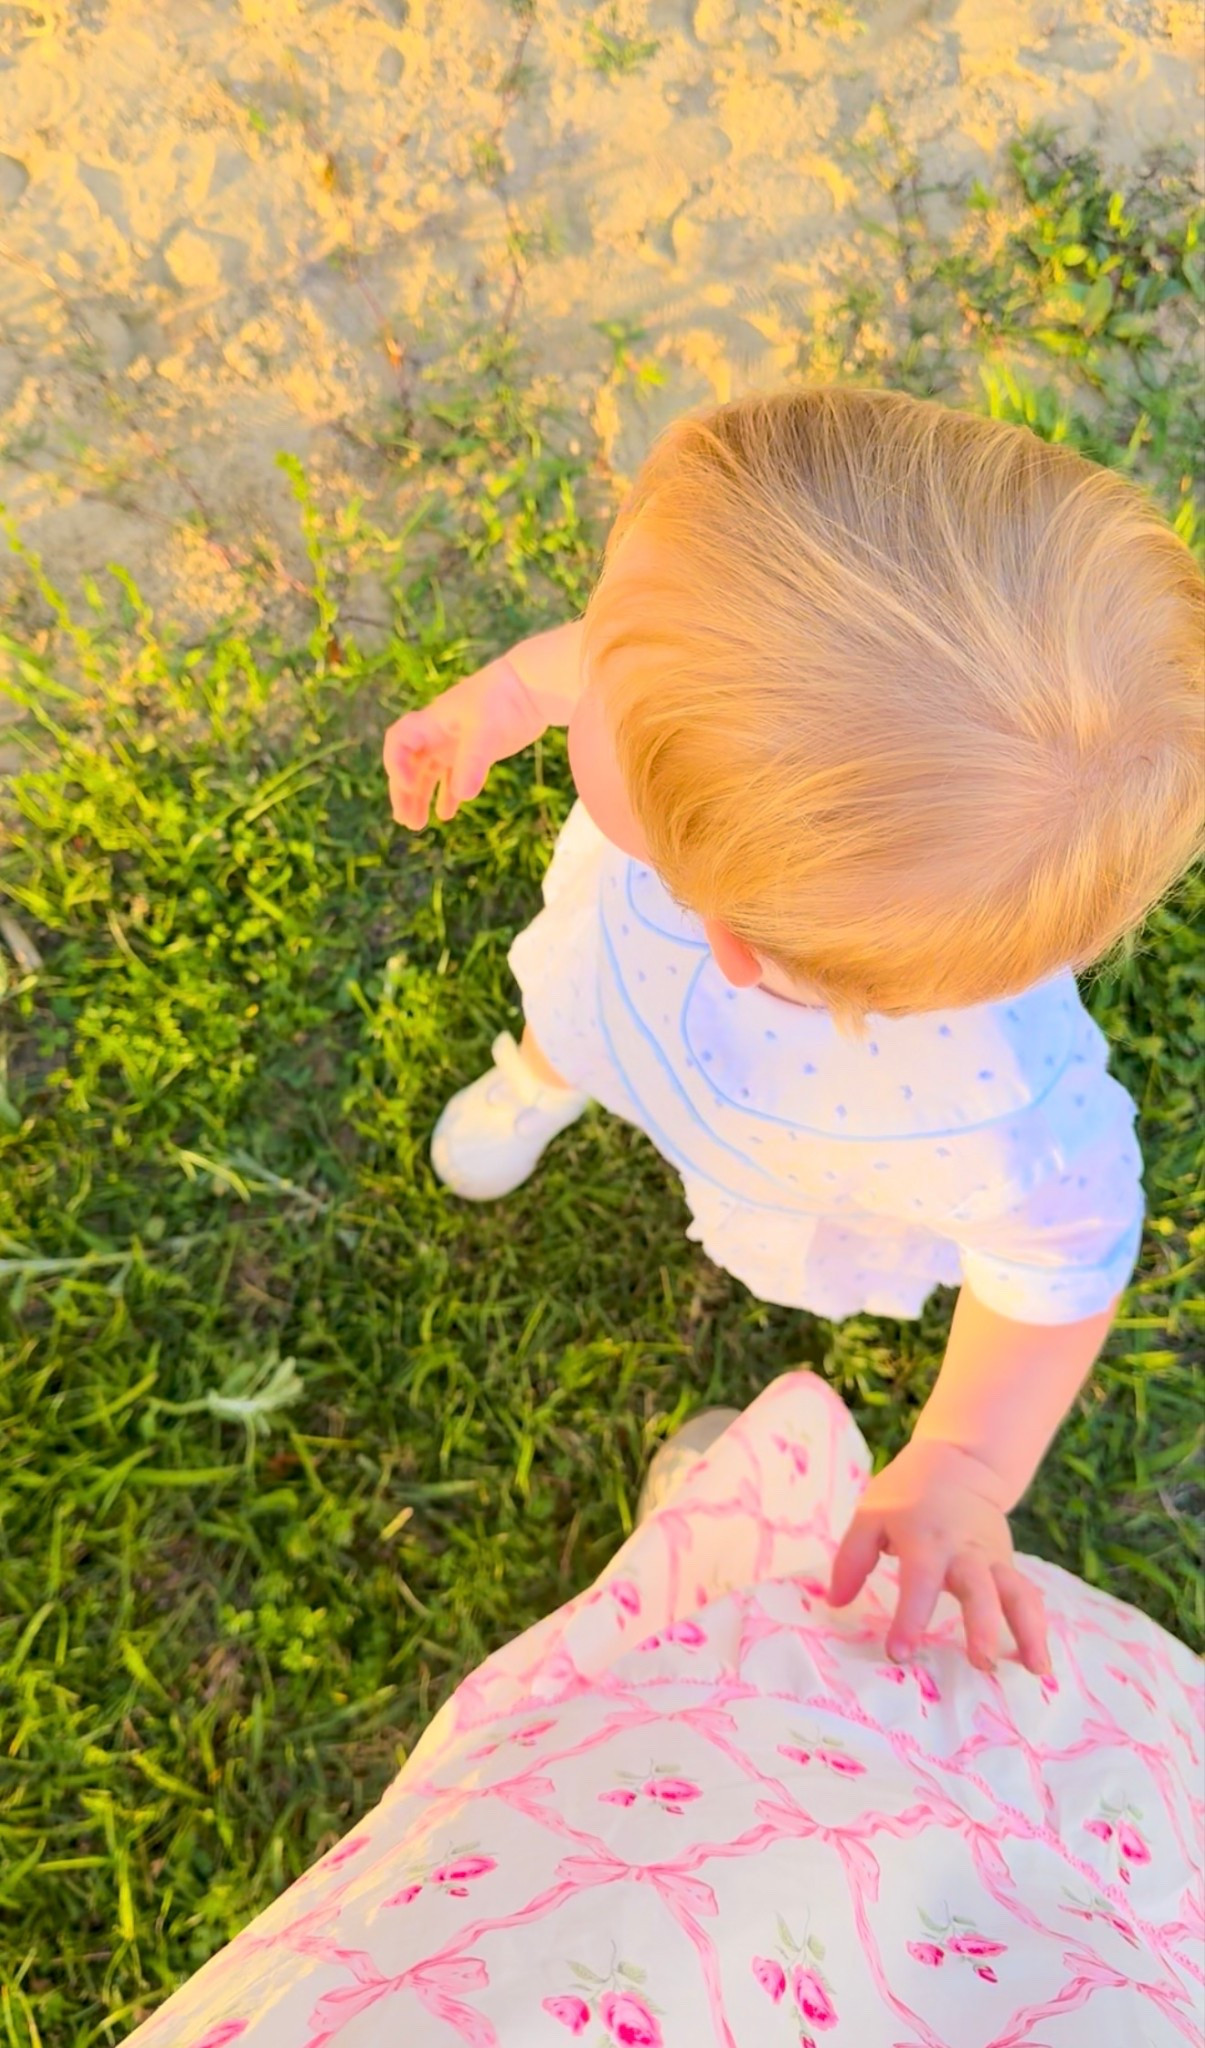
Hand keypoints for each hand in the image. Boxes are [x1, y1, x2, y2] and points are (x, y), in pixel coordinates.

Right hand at [383, 657, 542, 827]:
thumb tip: (462, 795)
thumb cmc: (503, 701)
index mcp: (432, 722)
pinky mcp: (474, 752)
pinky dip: (448, 795)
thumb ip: (472, 762)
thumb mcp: (485, 730)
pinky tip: (446, 815)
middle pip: (410, 765)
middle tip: (406, 820)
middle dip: (404, 793)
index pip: (399, 741)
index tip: (409, 786)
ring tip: (417, 825)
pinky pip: (453, 776)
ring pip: (429, 773)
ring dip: (421, 798)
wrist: (532, 688)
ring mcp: (455, 743)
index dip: (397, 764)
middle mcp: (438, 733)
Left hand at [828, 1438, 1050, 1675]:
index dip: (910, 1618)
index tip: (900, 1653)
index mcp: (925, 1539)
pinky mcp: (1006, 1565)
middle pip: (980, 1589)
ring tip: (1036, 1670)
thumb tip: (836, 1602)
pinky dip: (1037, 1625)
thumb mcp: (870, 1514)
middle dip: (983, 1626)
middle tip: (982, 1663)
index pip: (919, 1581)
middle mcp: (963, 1551)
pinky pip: (1026, 1594)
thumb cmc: (907, 1494)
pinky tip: (1039, 1661)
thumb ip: (852, 1559)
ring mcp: (991, 1559)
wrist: (959, 1464)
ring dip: (1028, 1630)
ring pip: (1016, 1593)